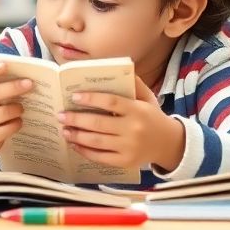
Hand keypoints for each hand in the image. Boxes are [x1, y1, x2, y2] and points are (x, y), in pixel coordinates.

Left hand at [58, 76, 184, 170]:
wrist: (169, 144)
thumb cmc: (152, 117)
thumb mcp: (147, 98)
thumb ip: (134, 83)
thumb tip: (120, 67)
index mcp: (137, 110)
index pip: (111, 102)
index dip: (91, 99)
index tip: (74, 96)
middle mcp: (133, 129)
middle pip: (99, 124)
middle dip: (76, 119)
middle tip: (60, 115)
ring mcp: (128, 147)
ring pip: (97, 142)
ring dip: (76, 136)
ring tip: (64, 129)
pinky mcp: (125, 162)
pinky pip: (100, 157)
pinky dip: (85, 151)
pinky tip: (74, 145)